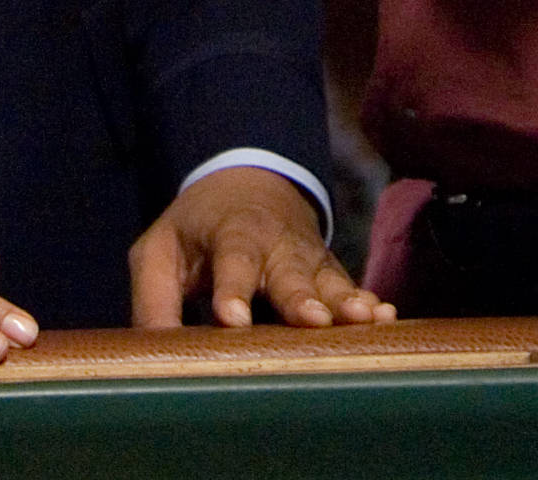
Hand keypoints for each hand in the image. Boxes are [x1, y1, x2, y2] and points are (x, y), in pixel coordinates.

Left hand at [128, 166, 392, 329]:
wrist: (251, 183)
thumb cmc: (198, 228)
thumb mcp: (160, 251)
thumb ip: (153, 298)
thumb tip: (151, 353)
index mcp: (231, 233)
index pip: (232, 259)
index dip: (232, 288)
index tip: (231, 319)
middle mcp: (276, 244)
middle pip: (289, 273)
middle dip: (299, 297)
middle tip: (311, 320)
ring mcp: (309, 259)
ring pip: (328, 282)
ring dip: (345, 301)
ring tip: (363, 318)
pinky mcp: (329, 274)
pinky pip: (350, 288)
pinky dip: (368, 301)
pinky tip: (386, 316)